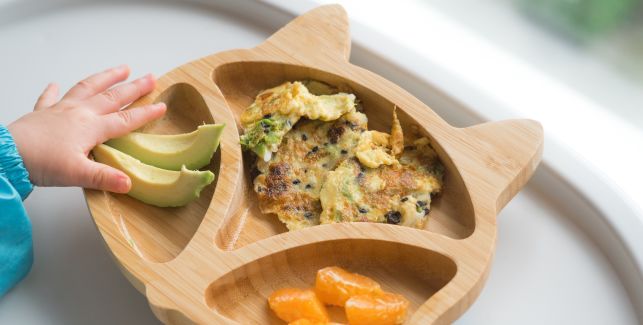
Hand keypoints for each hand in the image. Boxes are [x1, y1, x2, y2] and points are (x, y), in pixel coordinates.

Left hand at [8, 65, 165, 192]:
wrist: (7, 155)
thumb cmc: (41, 163)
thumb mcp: (78, 174)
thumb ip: (105, 177)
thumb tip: (129, 183)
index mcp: (91, 127)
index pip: (125, 120)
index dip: (145, 114)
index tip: (161, 106)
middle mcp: (80, 113)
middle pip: (112, 97)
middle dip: (134, 88)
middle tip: (150, 77)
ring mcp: (60, 110)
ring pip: (88, 88)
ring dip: (106, 78)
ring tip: (121, 69)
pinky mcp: (41, 114)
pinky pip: (49, 98)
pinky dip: (53, 90)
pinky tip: (55, 84)